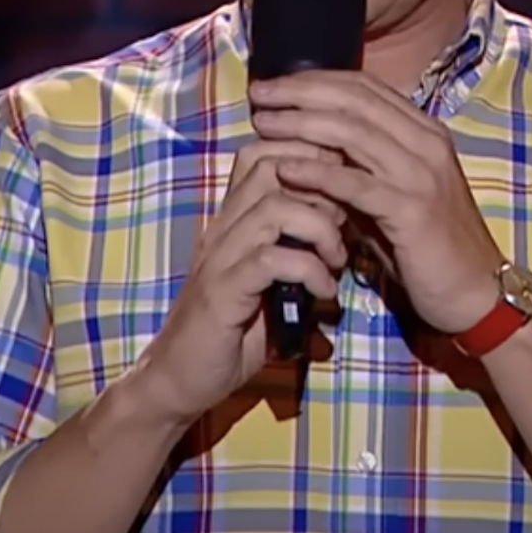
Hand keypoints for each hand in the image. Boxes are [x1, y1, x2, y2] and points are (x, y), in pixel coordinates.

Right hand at [129, 139, 347, 428]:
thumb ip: (300, 253)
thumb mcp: (273, 284)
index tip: (343, 186)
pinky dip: (310, 270)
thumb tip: (350, 235)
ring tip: (338, 259)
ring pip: (276, 209)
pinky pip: (272, 260)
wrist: (180, 378)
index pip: (263, 154)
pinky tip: (325, 292)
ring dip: (322, 230)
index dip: (307, 155)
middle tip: (348, 221)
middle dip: (322, 186)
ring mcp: (219, 257)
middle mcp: (223, 227)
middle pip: (271, 167)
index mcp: (233, 219)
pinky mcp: (222, 292)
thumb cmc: (232, 331)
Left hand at [248, 71, 505, 333]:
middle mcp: (426, 143)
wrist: (476, 293)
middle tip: (259, 94)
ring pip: (353, 133)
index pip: (364, 87)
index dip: (315, 80)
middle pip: (355, 100)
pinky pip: (357, 184)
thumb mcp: (393, 196)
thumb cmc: (428, 247)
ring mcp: (422, 175)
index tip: (275, 84)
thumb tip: (308, 149)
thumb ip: (360, 169)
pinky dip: (318, 173)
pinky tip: (286, 169)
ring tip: (264, 123)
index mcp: (424, 131)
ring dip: (301, 124)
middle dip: (301, 93)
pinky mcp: (413, 211)